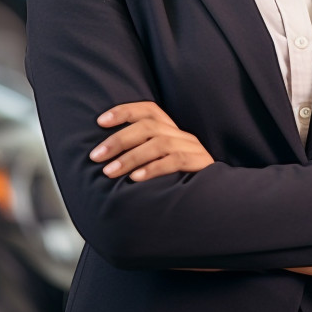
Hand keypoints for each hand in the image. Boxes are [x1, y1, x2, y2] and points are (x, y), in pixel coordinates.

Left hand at [89, 101, 214, 180]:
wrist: (216, 202)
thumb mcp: (158, 164)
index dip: (124, 111)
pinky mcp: (202, 165)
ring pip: (159, 143)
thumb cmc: (178, 184)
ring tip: (110, 171)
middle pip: (148, 126)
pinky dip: (153, 168)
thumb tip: (104, 157)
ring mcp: (193, 149)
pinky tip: (136, 179)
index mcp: (171, 130)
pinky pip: (176, 161)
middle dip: (118, 140)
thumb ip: (139, 155)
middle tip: (96, 156)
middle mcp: (182, 135)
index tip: (100, 122)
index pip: (148, 109)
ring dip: (130, 157)